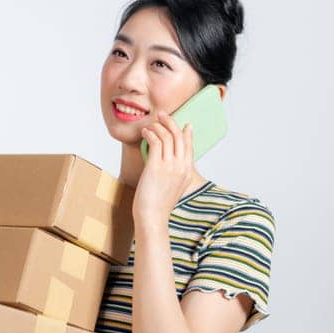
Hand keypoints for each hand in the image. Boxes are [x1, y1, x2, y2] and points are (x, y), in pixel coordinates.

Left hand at [132, 109, 195, 224]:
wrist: (152, 217)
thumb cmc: (158, 206)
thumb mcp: (171, 189)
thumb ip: (172, 174)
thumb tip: (164, 165)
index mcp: (187, 172)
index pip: (189, 146)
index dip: (186, 133)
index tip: (184, 124)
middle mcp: (181, 167)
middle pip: (179, 136)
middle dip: (171, 122)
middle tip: (162, 114)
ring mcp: (170, 165)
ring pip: (167, 136)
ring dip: (157, 127)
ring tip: (149, 125)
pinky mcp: (157, 166)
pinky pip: (155, 141)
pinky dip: (150, 133)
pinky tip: (145, 133)